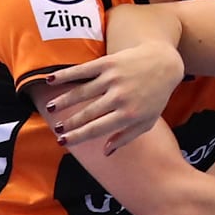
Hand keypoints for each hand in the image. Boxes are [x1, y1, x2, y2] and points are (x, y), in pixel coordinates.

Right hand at [44, 43, 184, 153]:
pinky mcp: (108, 63)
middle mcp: (120, 97)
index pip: (97, 128)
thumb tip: (105, 152)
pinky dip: (65, 75)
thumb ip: (126, 137)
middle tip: (55, 128)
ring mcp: (113, 79)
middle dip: (69, 122)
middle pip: (88, 112)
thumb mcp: (147, 121)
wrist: (164, 64)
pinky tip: (50, 80)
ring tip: (50, 109)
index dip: (78, 136)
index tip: (62, 141)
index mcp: (129, 114)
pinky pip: (82, 70)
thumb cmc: (155, 97)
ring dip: (63, 101)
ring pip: (82, 92)